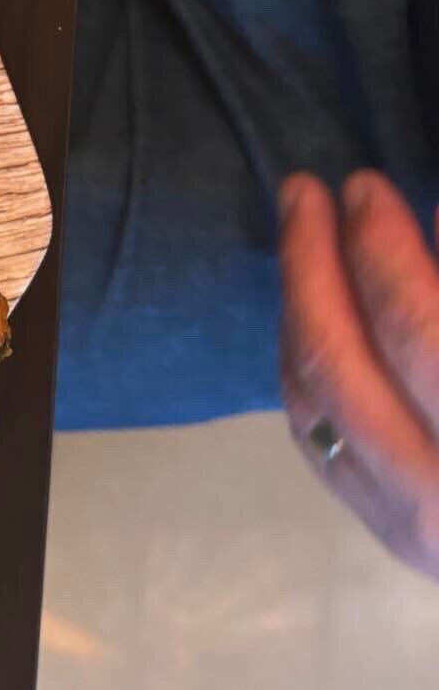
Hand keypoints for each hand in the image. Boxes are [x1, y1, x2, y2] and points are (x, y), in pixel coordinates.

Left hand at [278, 170, 438, 579]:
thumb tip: (425, 224)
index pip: (415, 332)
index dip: (380, 248)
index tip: (364, 184)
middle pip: (337, 362)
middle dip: (310, 262)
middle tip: (302, 188)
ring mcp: (410, 528)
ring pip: (311, 399)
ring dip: (295, 305)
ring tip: (303, 233)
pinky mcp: (391, 535)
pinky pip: (315, 435)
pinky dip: (304, 362)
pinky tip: (309, 309)